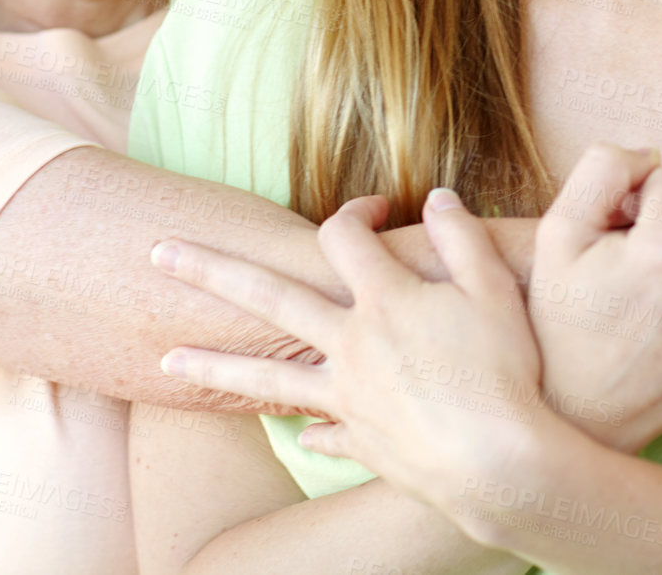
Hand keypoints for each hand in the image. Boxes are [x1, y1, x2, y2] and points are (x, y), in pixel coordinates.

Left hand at [149, 190, 552, 505]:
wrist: (498, 463)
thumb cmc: (505, 371)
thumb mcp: (494, 290)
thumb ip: (462, 238)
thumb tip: (437, 198)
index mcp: (383, 299)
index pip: (345, 237)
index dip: (355, 211)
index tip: (374, 208)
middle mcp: (350, 344)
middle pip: (268, 297)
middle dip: (211, 270)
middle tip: (156, 254)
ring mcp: (346, 397)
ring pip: (265, 377)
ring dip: (213, 364)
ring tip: (165, 360)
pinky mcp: (358, 441)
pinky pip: (323, 434)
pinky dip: (311, 431)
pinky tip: (301, 434)